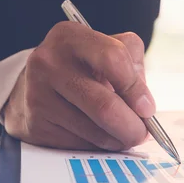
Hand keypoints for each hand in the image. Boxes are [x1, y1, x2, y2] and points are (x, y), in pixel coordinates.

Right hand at [4, 22, 155, 149]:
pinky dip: (98, 146)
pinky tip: (99, 135)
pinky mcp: (36, 124)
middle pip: (104, 105)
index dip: (136, 88)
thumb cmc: (83, 68)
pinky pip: (79, 144)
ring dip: (118, 139)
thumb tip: (144, 107)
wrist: (36, 85)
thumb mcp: (108, 50)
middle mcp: (49, 62)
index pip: (113, 59)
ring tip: (123, 134)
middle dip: (132, 126)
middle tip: (142, 133)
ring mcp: (38, 94)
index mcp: (70, 37)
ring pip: (94, 131)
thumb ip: (132, 68)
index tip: (147, 108)